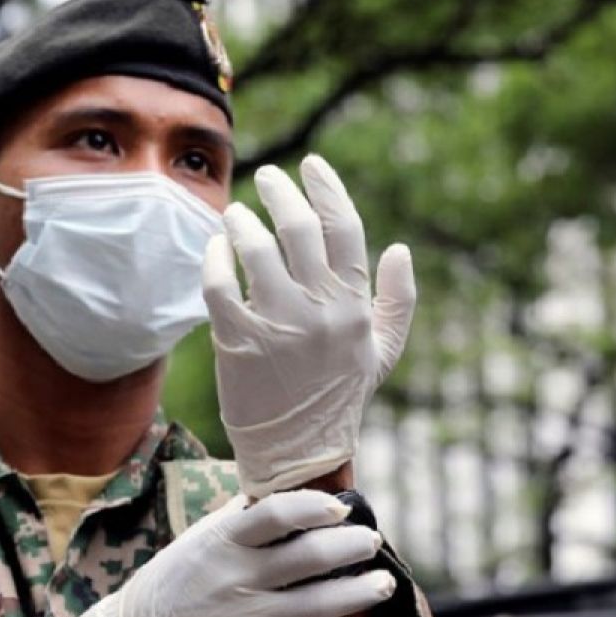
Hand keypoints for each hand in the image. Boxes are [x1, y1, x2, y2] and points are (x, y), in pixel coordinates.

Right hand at [28, 490, 394, 616]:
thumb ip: (239, 518)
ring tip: (380, 583)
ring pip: (315, 606)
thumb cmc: (174, 583)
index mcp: (221, 543)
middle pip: (307, 558)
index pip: (274, 514)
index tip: (342, 508)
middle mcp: (232, 580)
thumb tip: (283, 488)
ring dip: (357, 592)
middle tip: (370, 543)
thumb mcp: (198, 541)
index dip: (314, 507)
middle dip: (351, 548)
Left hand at [202, 154, 416, 498]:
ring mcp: (277, 325)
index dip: (327, 189)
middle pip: (298, 228)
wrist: (299, 452)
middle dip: (280, 191)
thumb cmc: (339, 398)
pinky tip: (215, 247)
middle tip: (267, 176)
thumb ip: (398, 300)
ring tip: (235, 213)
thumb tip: (400, 248)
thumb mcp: (383, 352)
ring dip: (242, 221)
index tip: (311, 164)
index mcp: (354, 306)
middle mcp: (318, 310)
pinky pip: (220, 284)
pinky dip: (215, 257)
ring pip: (256, 249)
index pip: (345, 229)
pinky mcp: (237, 341)